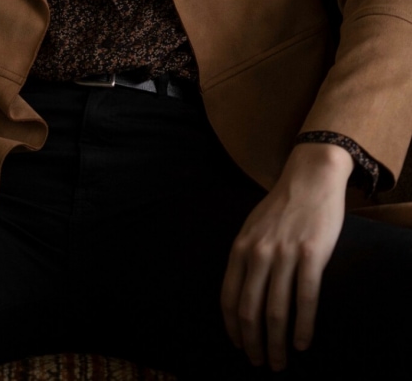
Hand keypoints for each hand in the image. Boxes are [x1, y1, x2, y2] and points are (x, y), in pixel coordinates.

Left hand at [220, 143, 352, 371]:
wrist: (309, 177)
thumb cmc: (281, 206)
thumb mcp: (251, 228)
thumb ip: (245, 257)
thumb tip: (241, 293)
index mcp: (240, 247)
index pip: (228, 298)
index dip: (233, 328)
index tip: (240, 347)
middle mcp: (258, 252)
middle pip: (250, 310)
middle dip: (254, 343)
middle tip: (262, 364)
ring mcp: (284, 254)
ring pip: (277, 311)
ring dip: (278, 343)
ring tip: (281, 362)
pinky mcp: (311, 254)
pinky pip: (305, 299)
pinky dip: (303, 326)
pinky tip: (302, 343)